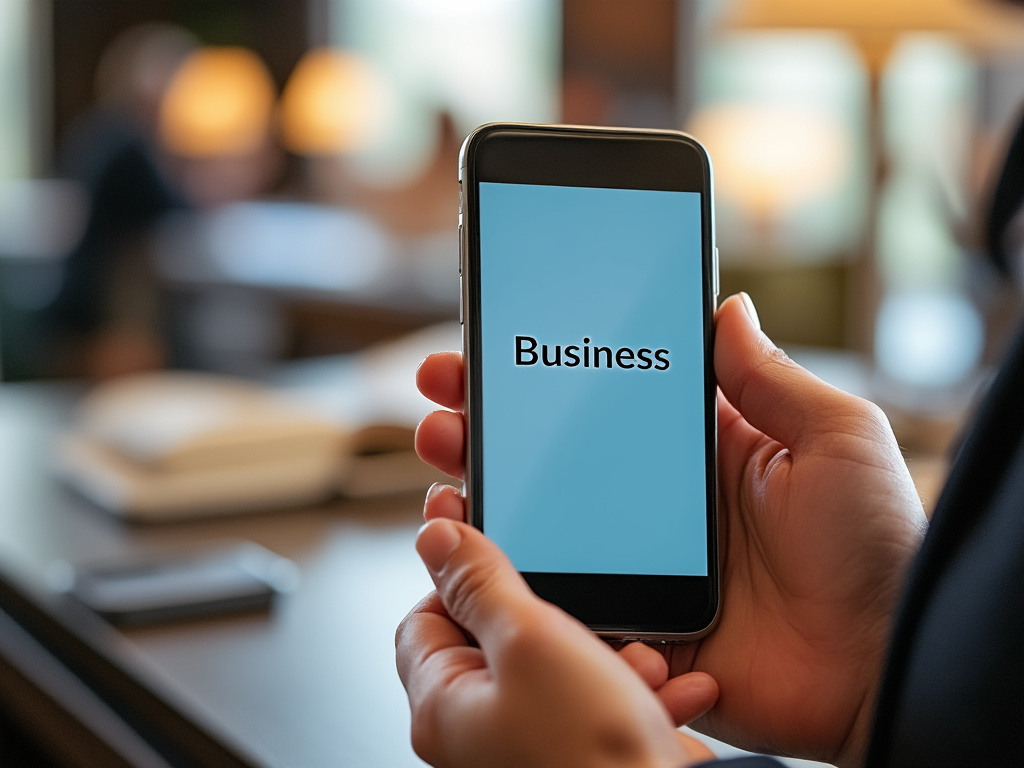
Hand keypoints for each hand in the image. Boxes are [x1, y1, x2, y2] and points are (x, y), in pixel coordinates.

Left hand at [396, 517, 717, 767]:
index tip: (506, 553)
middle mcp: (481, 731)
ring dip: (611, 653)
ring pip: (565, 667)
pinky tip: (671, 689)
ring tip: (640, 661)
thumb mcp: (530, 640)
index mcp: (445, 706)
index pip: (425, 616)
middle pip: (501, 638)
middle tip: (587, 611)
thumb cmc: (593, 755)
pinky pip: (606, 703)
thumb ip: (481, 582)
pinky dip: (638, 690)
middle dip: (558, 615)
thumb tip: (436, 534)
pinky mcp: (584, 754)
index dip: (464, 578)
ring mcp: (534, 744)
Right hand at [411, 293, 926, 766]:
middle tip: (447, 392)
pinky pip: (556, 591)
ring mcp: (640, 562)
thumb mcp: (836, 439)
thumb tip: (728, 307)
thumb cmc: (878, 547)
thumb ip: (772, 378)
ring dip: (485, 484)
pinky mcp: (631, 620)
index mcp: (704, 452)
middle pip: (558, 454)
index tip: (501, 338)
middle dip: (495, 418)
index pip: (609, 400)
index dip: (554, 370)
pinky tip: (472, 538)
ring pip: (543, 517)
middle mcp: (661, 504)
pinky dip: (507, 566)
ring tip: (445, 458)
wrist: (882, 664)